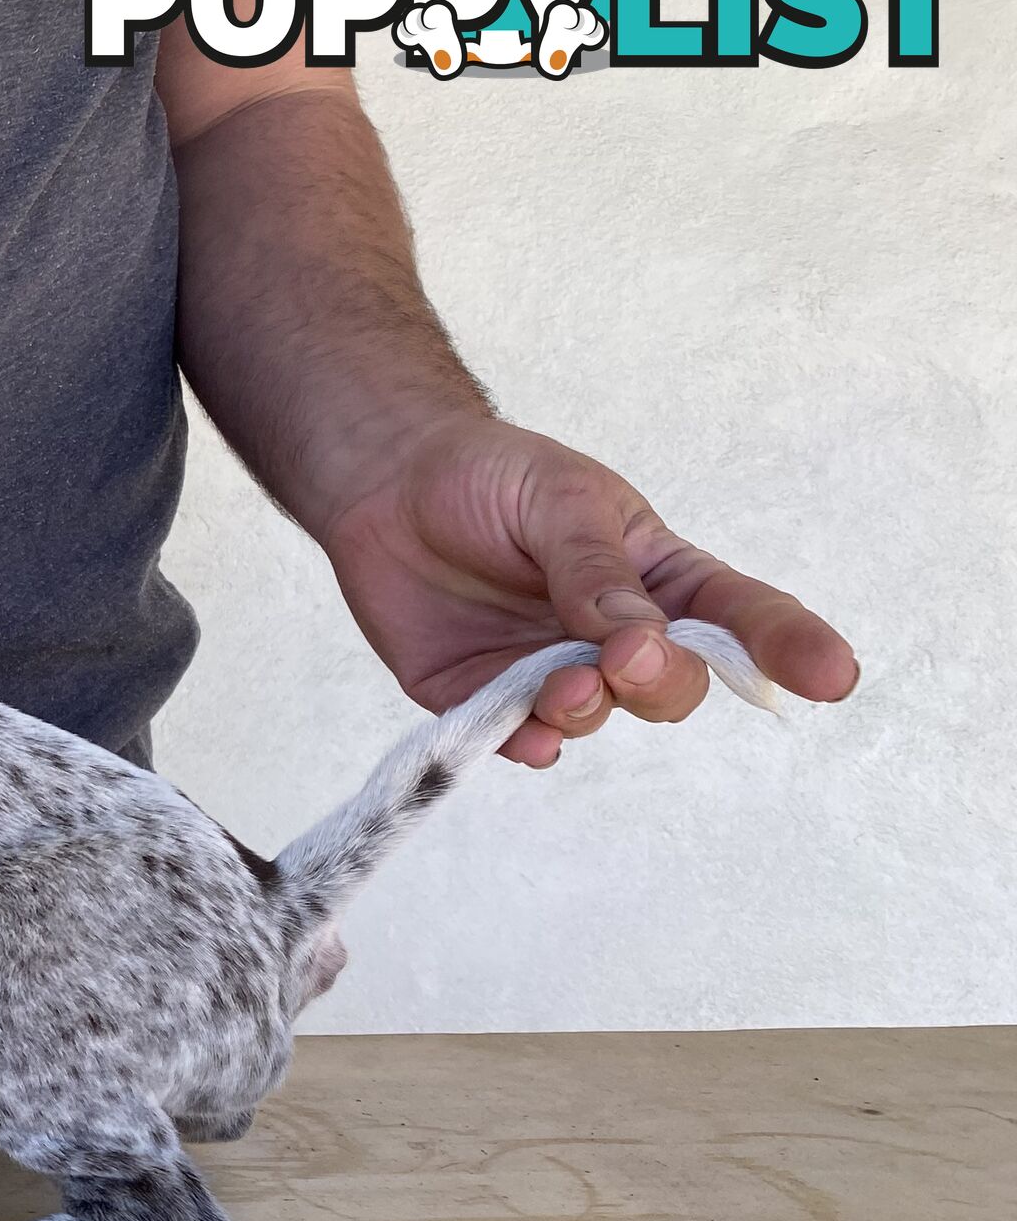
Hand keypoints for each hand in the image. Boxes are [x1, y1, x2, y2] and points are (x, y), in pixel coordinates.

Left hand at [318, 415, 857, 766]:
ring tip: (565, 685)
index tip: (834, 676)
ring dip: (591, 709)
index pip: (740, 614)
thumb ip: (596, 571)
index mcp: (658, 576)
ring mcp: (550, 669)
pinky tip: (531, 735)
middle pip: (671, 684)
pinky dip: (530, 743)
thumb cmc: (491, 478)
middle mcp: (614, 634)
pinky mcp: (483, 696)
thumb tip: (642, 640)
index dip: (790, 646)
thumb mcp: (557, 500)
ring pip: (598, 715)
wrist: (386, 482)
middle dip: (662, 681)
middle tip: (629, 658)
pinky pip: (519, 737)